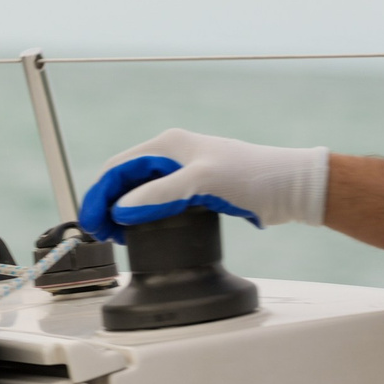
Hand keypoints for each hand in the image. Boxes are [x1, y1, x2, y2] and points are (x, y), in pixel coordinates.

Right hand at [78, 127, 328, 243]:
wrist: (291, 186)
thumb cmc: (252, 176)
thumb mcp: (202, 183)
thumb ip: (159, 195)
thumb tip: (121, 210)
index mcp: (167, 147)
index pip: (118, 168)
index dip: (100, 195)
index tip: (92, 222)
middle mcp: (171, 156)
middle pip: (125, 179)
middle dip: (107, 204)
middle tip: (100, 233)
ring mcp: (184, 173)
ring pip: (141, 191)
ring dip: (124, 211)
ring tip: (117, 236)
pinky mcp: (197, 190)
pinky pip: (159, 201)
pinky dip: (144, 215)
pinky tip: (143, 232)